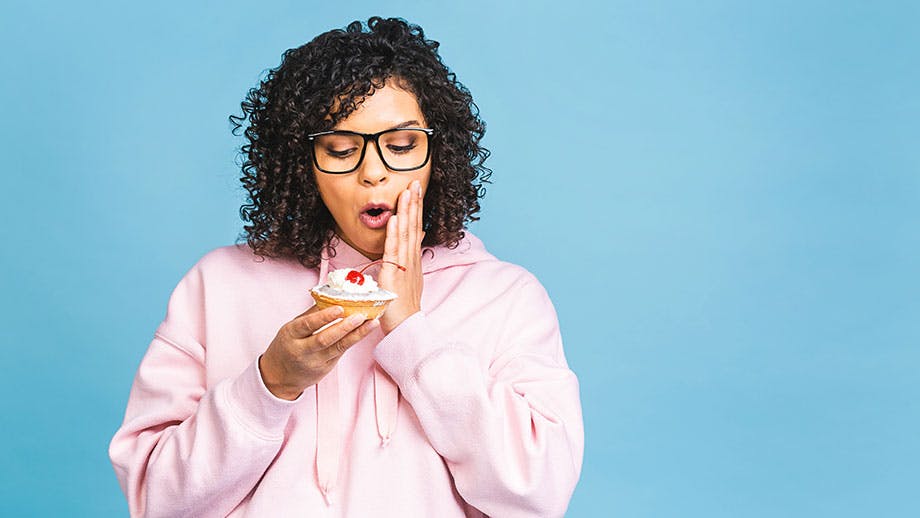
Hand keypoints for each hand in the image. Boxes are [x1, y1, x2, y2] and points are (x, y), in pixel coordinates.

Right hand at [259, 305, 378, 399]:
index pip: (307, 325)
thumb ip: (310, 314)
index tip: (339, 308)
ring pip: (338, 348)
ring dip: (357, 335)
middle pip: (324, 339)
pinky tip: (365, 331)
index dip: (323, 317)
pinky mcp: (326, 369)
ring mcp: (315, 362)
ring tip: (371, 323)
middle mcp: (302, 350)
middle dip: (344, 327)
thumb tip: (330, 297)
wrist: (279, 377)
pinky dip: (353, 341)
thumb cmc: (287, 346)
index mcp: (291, 335)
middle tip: (360, 315)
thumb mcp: (292, 328)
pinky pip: (341, 352)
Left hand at [378, 180, 423, 333]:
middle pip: (414, 226)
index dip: (415, 208)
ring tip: (407, 192)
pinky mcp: (394, 275)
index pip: (415, 227)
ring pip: (406, 234)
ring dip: (407, 211)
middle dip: (414, 203)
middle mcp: (411, 259)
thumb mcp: (410, 276)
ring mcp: (404, 266)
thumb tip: (419, 235)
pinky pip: (394, 250)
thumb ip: (412, 255)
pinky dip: (396, 233)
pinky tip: (397, 218)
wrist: (406, 327)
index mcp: (413, 259)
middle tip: (414, 182)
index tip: (414, 189)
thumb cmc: (404, 306)